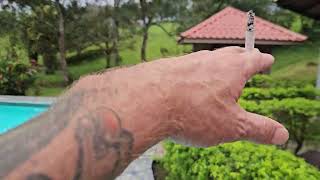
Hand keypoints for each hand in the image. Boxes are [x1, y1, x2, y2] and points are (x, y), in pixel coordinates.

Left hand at [163, 47, 288, 146]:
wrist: (147, 100)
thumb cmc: (192, 112)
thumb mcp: (232, 127)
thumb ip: (258, 129)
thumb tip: (282, 135)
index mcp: (232, 69)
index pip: (254, 60)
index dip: (263, 60)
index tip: (267, 59)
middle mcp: (211, 60)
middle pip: (232, 53)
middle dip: (242, 55)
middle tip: (247, 55)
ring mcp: (189, 62)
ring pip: (209, 58)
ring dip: (218, 62)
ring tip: (220, 66)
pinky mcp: (170, 67)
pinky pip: (187, 66)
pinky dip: (194, 71)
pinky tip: (190, 79)